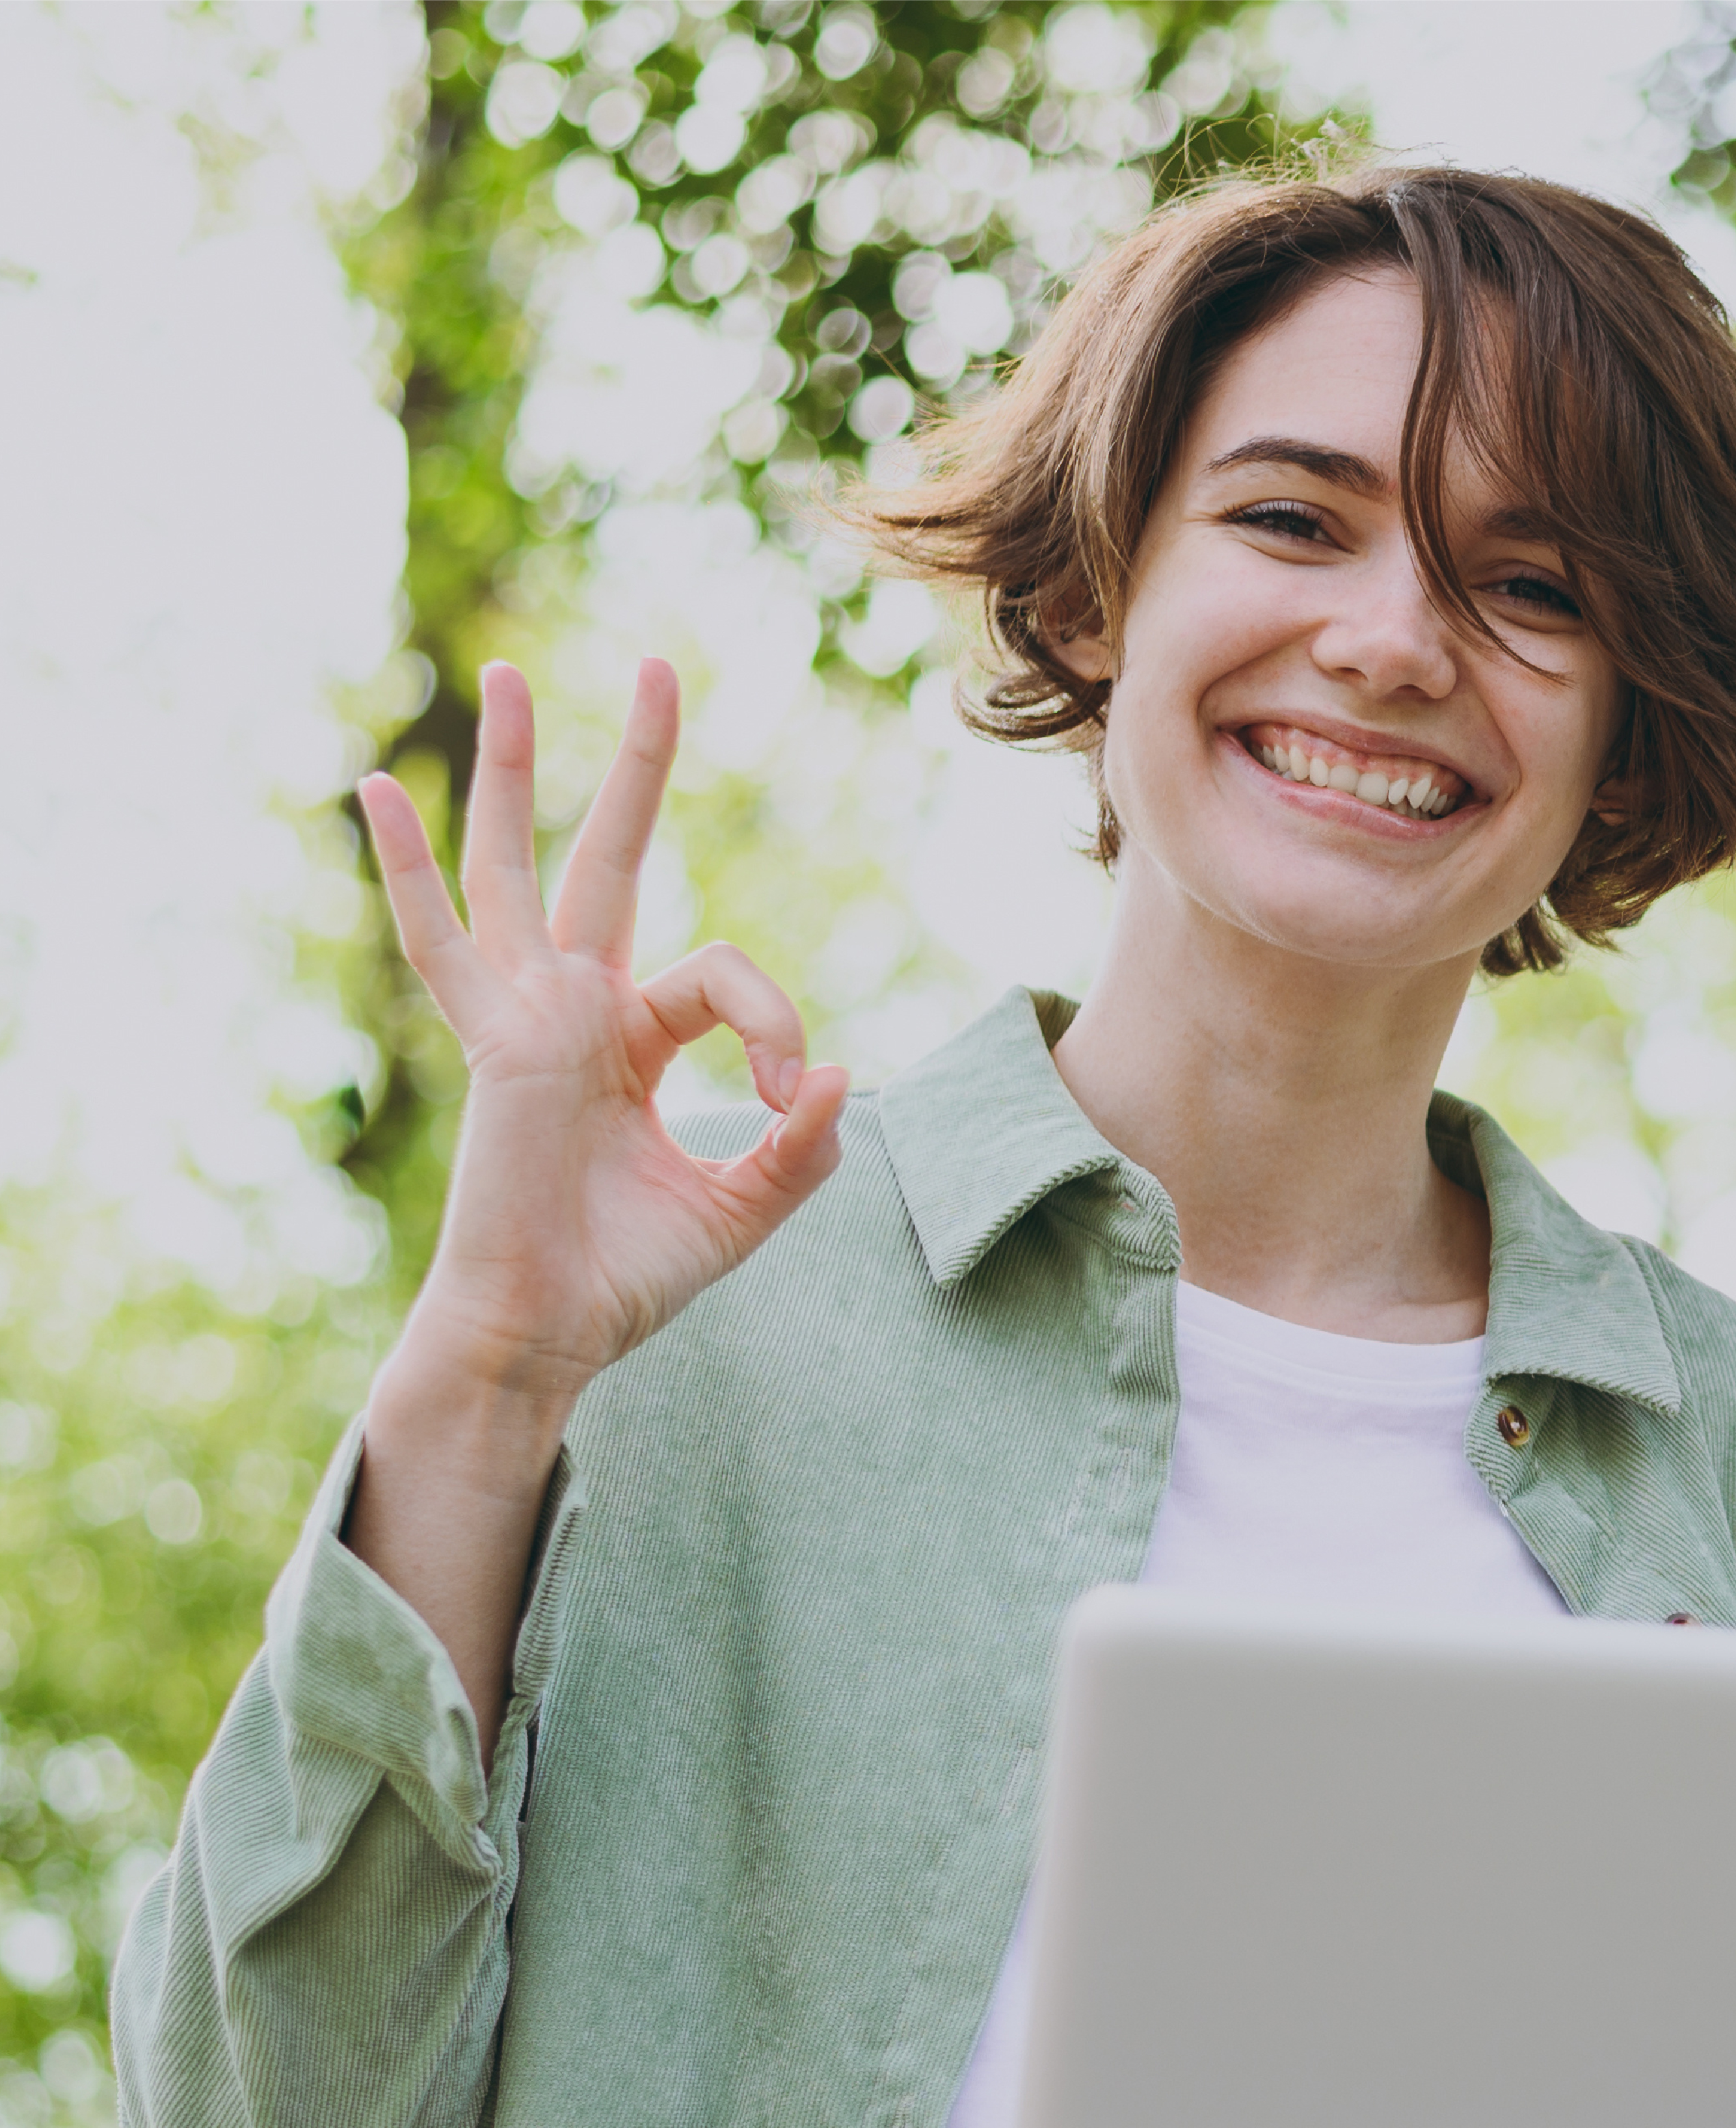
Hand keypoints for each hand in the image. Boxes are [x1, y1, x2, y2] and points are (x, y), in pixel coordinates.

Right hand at [357, 658, 850, 1421]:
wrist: (553, 1331)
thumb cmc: (632, 1274)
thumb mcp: (744, 1206)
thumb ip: (800, 1146)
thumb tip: (836, 1076)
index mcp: (634, 1040)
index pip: (723, 978)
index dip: (774, 1025)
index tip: (789, 1094)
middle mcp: (575, 1009)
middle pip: (608, 858)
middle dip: (636, 766)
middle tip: (660, 668)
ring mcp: (527, 1015)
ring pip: (517, 867)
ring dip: (517, 771)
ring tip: (512, 675)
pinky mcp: (500, 1041)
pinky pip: (440, 940)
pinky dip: (406, 867)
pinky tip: (377, 785)